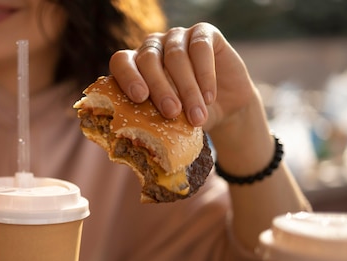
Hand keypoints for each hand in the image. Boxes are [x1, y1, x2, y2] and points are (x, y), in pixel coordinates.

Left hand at [109, 22, 258, 138]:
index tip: (139, 97)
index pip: (121, 62)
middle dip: (160, 88)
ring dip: (187, 89)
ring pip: (176, 56)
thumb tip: (139, 143)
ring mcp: (177, 37)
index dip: (127, 77)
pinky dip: (205, 74)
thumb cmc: (186, 118)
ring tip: (196, 117)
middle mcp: (152, 47)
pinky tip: (209, 97)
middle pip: (148, 59)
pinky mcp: (204, 33)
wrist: (225, 110)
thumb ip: (152, 123)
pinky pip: (200, 48)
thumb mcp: (167, 123)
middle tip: (171, 113)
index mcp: (135, 66)